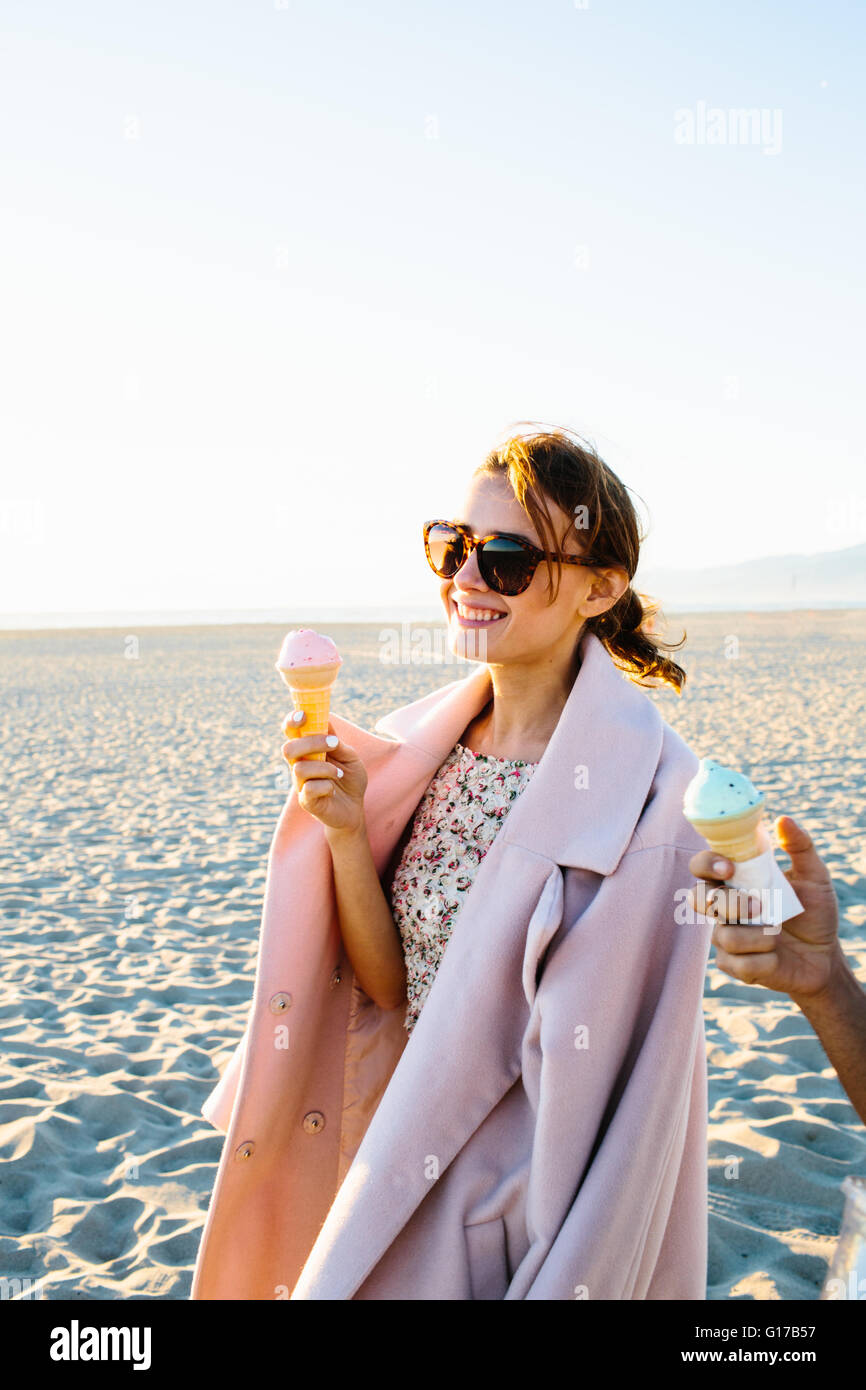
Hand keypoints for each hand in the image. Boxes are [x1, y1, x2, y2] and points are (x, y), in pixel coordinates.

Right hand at [282, 710, 366, 834]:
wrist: (354, 808)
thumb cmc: (349, 778)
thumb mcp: (349, 756)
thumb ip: (336, 741)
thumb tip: (325, 721)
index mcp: (307, 750)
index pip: (290, 732)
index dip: (291, 721)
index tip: (303, 715)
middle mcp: (299, 764)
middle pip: (288, 748)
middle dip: (311, 743)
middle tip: (333, 744)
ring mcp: (299, 783)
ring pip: (299, 768)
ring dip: (325, 768)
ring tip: (338, 773)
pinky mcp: (305, 801)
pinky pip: (309, 788)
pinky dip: (326, 785)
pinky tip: (333, 789)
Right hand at [686, 815, 841, 1002]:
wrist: (825, 957)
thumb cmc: (814, 913)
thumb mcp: (815, 877)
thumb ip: (801, 848)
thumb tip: (784, 819)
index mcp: (736, 881)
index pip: (701, 866)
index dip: (706, 864)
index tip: (729, 868)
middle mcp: (724, 907)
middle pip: (698, 899)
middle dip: (729, 904)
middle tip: (759, 907)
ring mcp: (725, 937)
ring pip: (723, 936)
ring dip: (757, 936)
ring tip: (778, 935)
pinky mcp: (734, 966)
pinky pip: (738, 964)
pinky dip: (764, 960)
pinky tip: (776, 956)